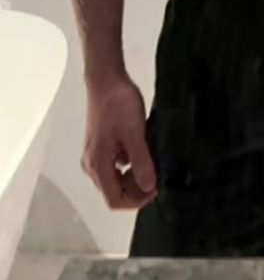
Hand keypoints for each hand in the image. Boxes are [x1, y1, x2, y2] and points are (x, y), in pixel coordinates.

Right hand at [83, 74, 157, 210]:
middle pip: (114, 191)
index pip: (114, 200)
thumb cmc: (118, 103)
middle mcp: (92, 164)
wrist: (106, 78)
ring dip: (133, 176)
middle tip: (156, 174)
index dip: (136, 201)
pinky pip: (115, 165)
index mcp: (97, 165)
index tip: (155, 189)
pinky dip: (129, 163)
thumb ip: (141, 161)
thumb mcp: (134, 132)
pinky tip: (143, 148)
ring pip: (115, 178)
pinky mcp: (100, 145)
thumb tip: (148, 187)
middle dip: (136, 189)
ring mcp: (95, 155)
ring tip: (152, 159)